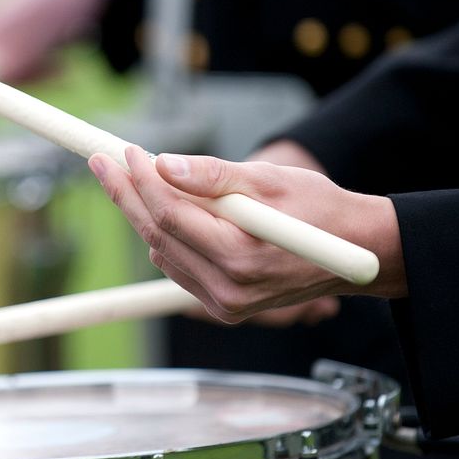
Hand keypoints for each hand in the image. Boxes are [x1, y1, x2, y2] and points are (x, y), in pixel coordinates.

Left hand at [88, 147, 406, 322]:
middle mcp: (229, 289)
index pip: (170, 215)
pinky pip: (177, 267)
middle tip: (103, 161)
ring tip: (135, 177)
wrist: (355, 253)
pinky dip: (165, 237)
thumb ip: (215, 175)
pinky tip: (165, 209)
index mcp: (242, 256)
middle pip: (156, 236)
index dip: (141, 181)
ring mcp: (225, 304)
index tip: (126, 151)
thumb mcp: (270, 179)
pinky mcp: (223, 307)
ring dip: (144, 214)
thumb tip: (164, 164)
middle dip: (127, 195)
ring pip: (162, 252)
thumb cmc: (318, 208)